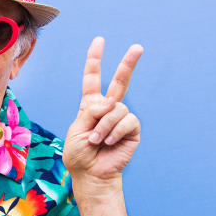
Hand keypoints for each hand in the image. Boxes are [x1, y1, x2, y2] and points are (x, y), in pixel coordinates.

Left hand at [63, 37, 142, 190]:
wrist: (91, 174)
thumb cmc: (79, 154)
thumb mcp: (76, 129)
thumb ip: (91, 112)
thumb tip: (111, 102)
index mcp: (91, 106)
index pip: (92, 79)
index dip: (94, 60)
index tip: (99, 41)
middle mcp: (108, 108)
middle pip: (119, 81)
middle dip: (128, 64)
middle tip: (138, 47)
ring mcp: (121, 118)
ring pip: (116, 109)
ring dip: (103, 126)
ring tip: (96, 141)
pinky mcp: (132, 130)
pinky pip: (126, 121)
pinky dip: (114, 132)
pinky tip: (109, 143)